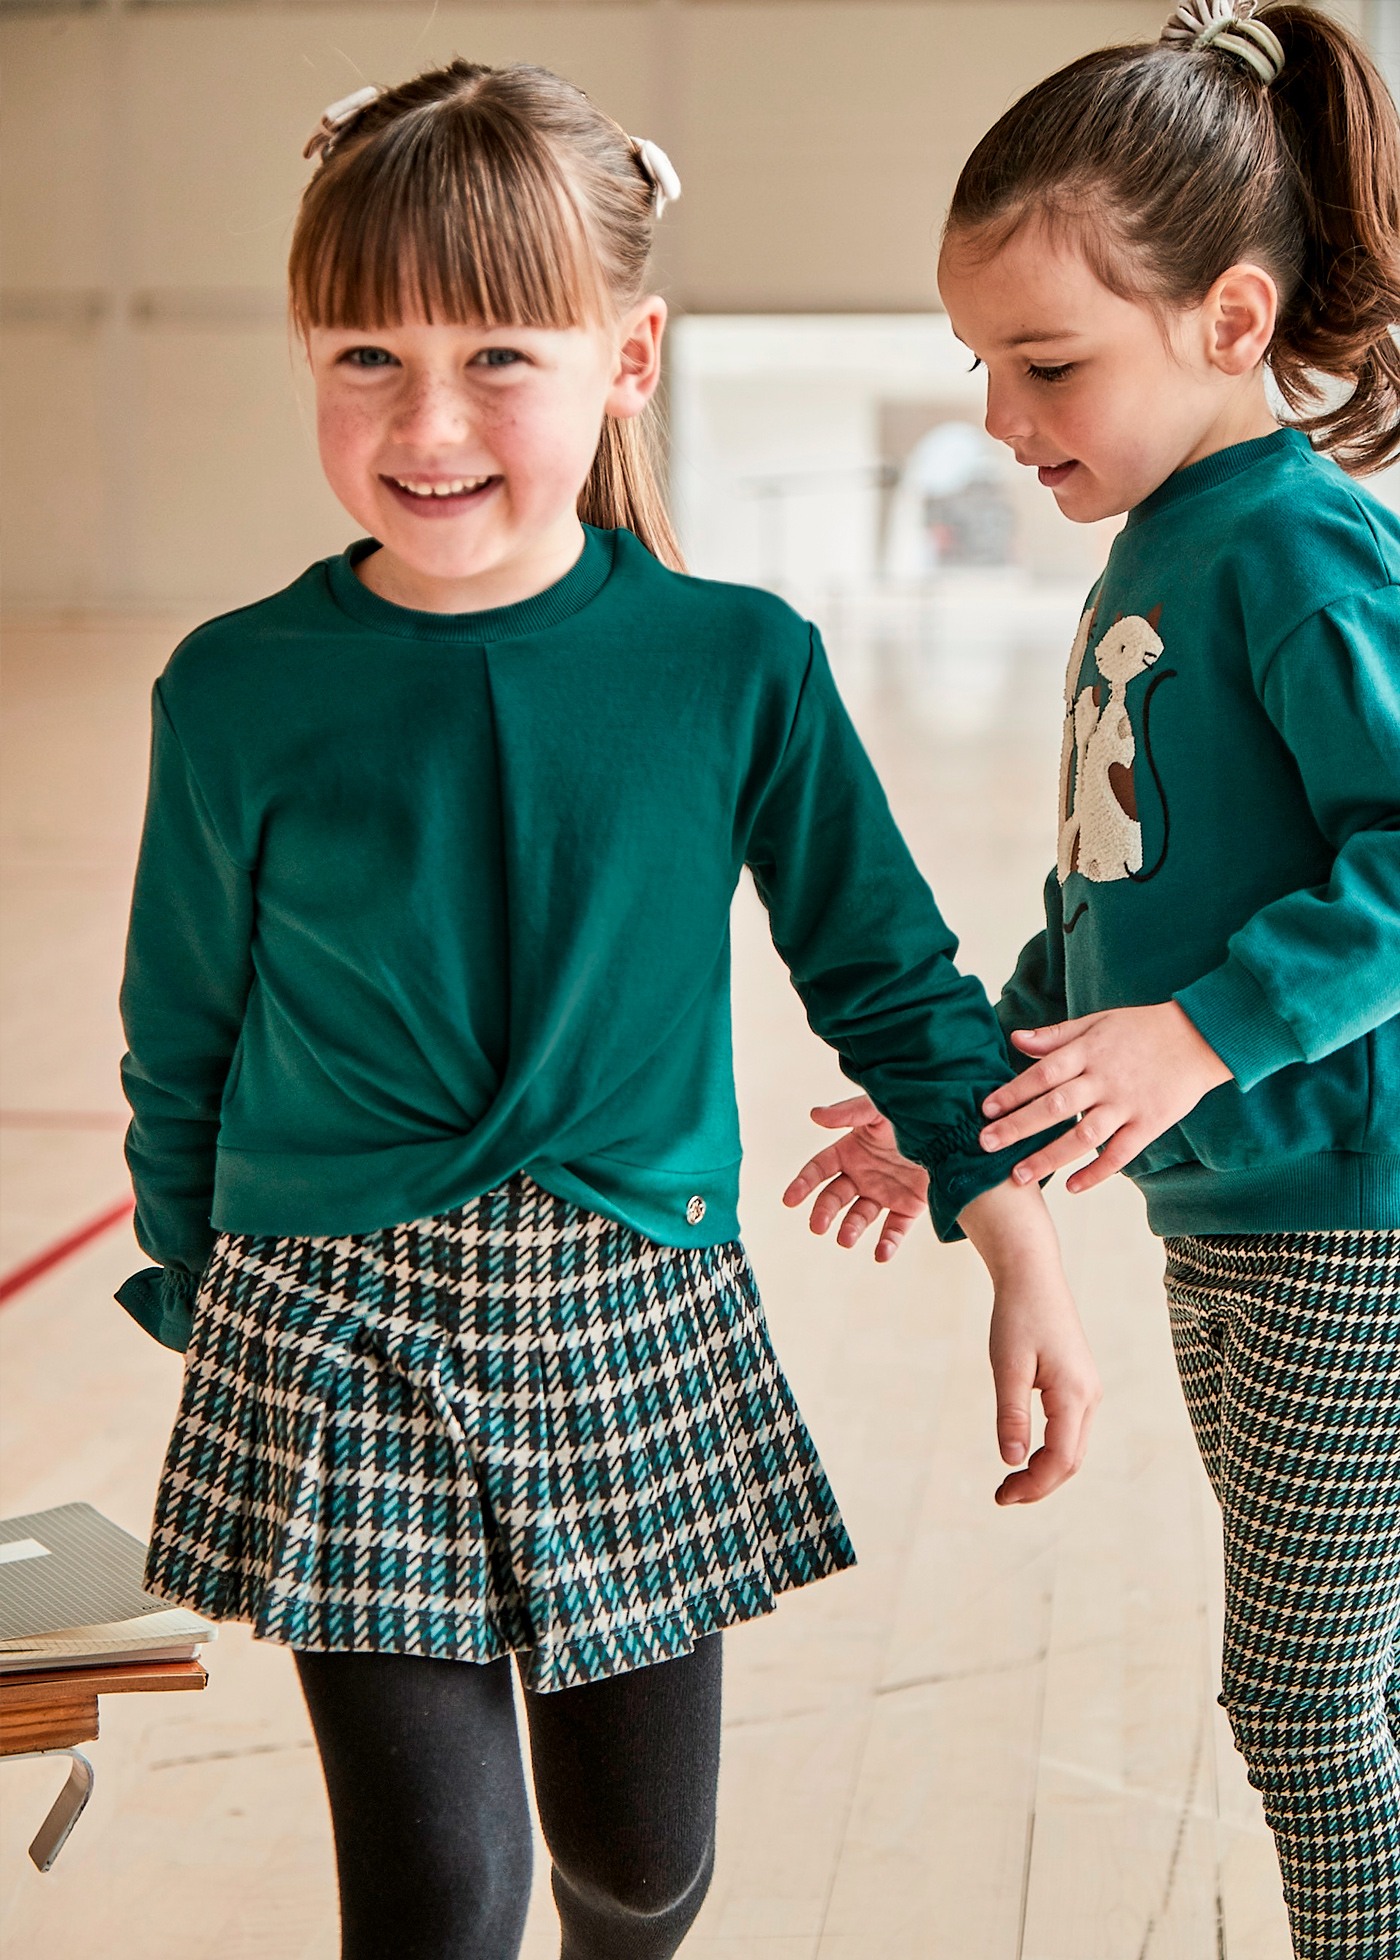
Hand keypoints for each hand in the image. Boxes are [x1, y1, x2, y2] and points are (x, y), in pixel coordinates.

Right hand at [782, 1094, 928, 1260]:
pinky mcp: (907, 1207)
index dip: (803, 1184)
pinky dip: (887, 1244)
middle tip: (817, 1226)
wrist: (952, 1128)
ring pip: (860, 1216)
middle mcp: (863, 1175)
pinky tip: (880, 1254)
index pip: (819, 1169)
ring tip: (845, 1239)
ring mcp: (884, 1193)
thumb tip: (814, 1115)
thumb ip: (849, 1113)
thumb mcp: (879, 1110)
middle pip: (835, 1197)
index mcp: (850, 1151)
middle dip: (824, 1212)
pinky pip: (894, 1229)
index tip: (790, 1200)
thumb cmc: (910, 1113)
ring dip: (850, 1229)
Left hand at [959, 1181, 1100, 1503]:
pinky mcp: (1080, 1384)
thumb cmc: (1016, 1317)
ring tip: (1010, 1483)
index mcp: (1074, 1394)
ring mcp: (1088, 1391)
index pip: (1060, 1460)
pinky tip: (1025, 1456)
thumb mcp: (1007, 1366)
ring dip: (1045, 1471)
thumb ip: (1011, 1415)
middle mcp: (1089, 1396)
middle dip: (1039, 1485)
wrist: (1033, 1277)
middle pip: (1071, 1461)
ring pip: (1073, 1448)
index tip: (1000, 1497)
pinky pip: (1070, 1431)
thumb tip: (1011, 1461)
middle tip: (1001, 1497)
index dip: (1033, 1486)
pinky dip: (1050, 1451)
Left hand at [979, 1002, 1231, 1194]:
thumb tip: (1015, 1039)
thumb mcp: (1097, 1022)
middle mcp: (1104, 1079)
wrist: (1200, 1037)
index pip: (1042, 1074)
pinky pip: (1120, 1154)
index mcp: (1088, 1052)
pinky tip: (1072, 1186)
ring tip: (1019, 1175)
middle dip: (1017, 1127)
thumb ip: (1056, 1036)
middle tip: (985, 1145)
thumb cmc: (1142, 1029)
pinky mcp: (1150, 1123)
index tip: (985, 1111)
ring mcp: (1127, 1103)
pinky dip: (1096, 1172)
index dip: (1012, 1093)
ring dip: (1049, 1157)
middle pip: (1055, 1107)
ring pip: (1083, 1136)